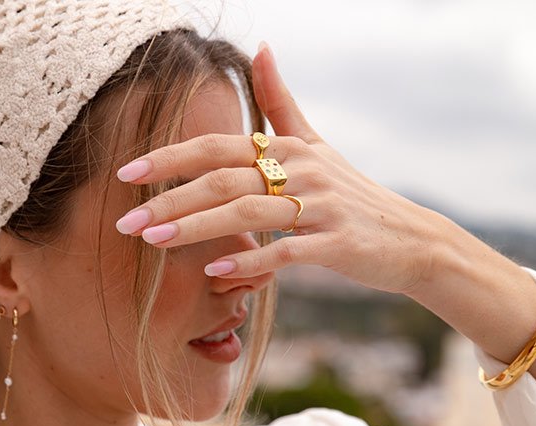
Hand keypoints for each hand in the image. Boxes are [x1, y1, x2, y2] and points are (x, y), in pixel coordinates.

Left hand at [115, 42, 447, 295]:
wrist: (410, 237)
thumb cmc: (353, 194)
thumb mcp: (317, 144)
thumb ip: (282, 102)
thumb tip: (261, 46)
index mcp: (288, 148)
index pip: (218, 148)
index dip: (170, 159)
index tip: (127, 175)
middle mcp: (302, 170)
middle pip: (224, 179)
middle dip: (170, 200)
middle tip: (126, 223)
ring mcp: (320, 206)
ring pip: (248, 212)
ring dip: (197, 228)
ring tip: (154, 243)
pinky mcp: (335, 243)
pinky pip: (285, 252)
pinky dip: (249, 260)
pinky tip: (214, 270)